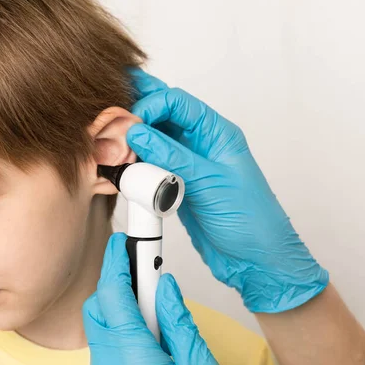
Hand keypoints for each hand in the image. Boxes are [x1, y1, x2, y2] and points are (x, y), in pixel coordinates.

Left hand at [83, 233, 225, 364]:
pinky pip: (104, 345)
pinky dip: (121, 331)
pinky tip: (147, 338)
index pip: (113, 292)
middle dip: (118, 283)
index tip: (123, 241)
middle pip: (99, 305)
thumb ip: (181, 325)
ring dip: (121, 310)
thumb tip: (166, 286)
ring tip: (155, 316)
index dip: (117, 260)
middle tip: (145, 274)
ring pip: (100, 325)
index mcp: (131, 356)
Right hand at [125, 68, 328, 312]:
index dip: (150, 105)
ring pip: (154, 139)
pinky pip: (151, 165)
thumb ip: (171, 156)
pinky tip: (122, 166)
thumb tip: (136, 131)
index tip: (130, 124)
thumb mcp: (209, 183)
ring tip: (112, 145)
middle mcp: (200, 144)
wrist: (255, 261)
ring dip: (133, 140)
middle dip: (137, 112)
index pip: (177, 102)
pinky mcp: (176, 185)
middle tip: (109, 118)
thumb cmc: (251, 221)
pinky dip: (135, 163)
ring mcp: (187, 164)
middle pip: (163, 114)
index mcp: (216, 133)